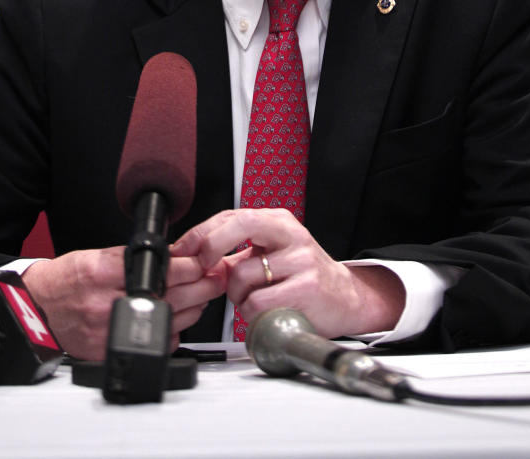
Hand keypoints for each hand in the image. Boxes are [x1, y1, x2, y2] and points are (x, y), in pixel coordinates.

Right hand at [22, 247, 224, 360]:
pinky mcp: (110, 350)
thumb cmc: (65, 280)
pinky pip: (153, 342)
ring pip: (167, 320)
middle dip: (200, 286)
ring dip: (193, 307)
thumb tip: (169, 258)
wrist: (38, 308)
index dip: (188, 266)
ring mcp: (109, 330)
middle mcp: (106, 303)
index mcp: (102, 274)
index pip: (158, 270)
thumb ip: (129, 260)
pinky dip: (173, 330)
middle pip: (169, 296)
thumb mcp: (94, 257)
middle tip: (215, 277)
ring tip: (204, 295)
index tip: (203, 261)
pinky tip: (180, 318)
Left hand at [171, 208, 404, 339]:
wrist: (345, 299)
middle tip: (204, 269)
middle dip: (211, 247)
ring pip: (242, 276)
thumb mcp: (272, 254)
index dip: (202, 233)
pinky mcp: (305, 288)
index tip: (183, 249)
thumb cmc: (303, 276)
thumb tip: (195, 258)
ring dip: (236, 296)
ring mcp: (300, 260)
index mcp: (278, 221)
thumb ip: (236, 253)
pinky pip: (257, 304)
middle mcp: (290, 234)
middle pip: (238, 226)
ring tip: (253, 300)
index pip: (232, 216)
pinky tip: (266, 312)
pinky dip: (252, 314)